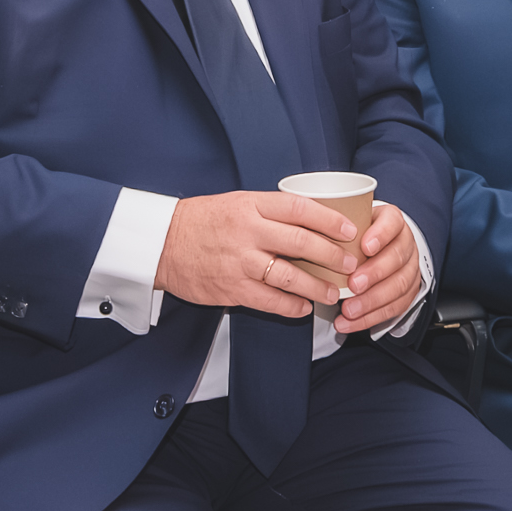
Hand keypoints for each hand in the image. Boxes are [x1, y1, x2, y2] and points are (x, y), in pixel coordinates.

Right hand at [156, 191, 360, 318]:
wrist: (161, 243)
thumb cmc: (203, 220)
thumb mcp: (237, 202)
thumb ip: (270, 212)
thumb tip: (312, 221)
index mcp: (252, 206)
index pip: (300, 209)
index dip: (330, 220)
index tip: (350, 230)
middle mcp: (248, 232)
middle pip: (302, 243)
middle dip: (332, 256)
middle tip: (350, 264)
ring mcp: (240, 262)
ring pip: (290, 277)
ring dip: (317, 287)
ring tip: (333, 292)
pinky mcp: (232, 288)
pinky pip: (269, 301)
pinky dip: (291, 306)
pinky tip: (303, 308)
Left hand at [335, 202, 424, 335]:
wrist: (377, 247)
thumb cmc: (358, 234)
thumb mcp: (349, 223)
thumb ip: (337, 228)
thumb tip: (312, 236)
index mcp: (392, 221)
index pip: (392, 223)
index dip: (381, 235)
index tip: (365, 247)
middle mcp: (405, 243)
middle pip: (397, 258)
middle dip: (374, 274)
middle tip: (353, 286)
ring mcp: (410, 268)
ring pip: (398, 285)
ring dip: (371, 301)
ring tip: (348, 310)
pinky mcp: (408, 291)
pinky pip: (394, 307)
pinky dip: (371, 318)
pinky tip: (351, 322)